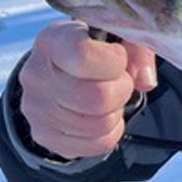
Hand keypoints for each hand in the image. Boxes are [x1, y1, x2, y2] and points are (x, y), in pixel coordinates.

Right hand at [17, 20, 157, 158]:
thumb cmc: (94, 51)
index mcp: (54, 41)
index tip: (117, 57)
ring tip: (109, 97)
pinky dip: (109, 132)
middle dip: (122, 90)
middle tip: (119, 81)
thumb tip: (145, 80)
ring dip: (116, 112)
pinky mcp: (45, 136)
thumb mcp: (117, 36)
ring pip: (99, 124)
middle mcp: (37, 74)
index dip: (114, 61)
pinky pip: (95, 145)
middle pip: (97, 97)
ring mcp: (37, 109)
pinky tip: (103, 115)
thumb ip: (137, 49)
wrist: (58, 73)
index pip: (83, 55)